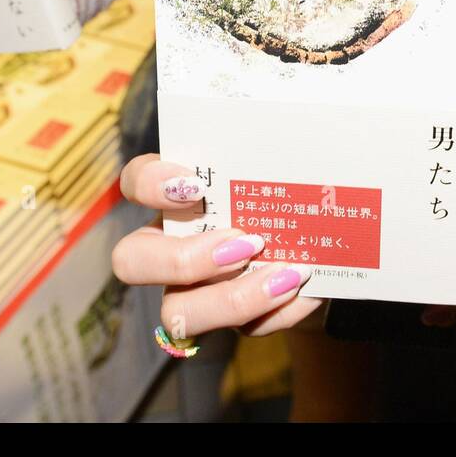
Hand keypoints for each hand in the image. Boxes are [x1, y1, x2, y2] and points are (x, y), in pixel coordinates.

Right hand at [112, 153, 321, 340]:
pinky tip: (308, 291)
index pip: (136, 181)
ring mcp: (194, 288)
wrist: (323, 233)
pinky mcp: (231, 319)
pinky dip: (277, 312)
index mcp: (176, 196)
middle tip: (242, 243)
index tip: (197, 185)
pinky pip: (241, 329)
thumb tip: (301, 127)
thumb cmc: (289, 185)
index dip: (151, 185)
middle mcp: (171, 244)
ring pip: (177, 314)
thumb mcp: (277, 163)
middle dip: (182, 259)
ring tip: (283, 276)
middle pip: (132, 261)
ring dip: (232, 298)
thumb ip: (273, 152)